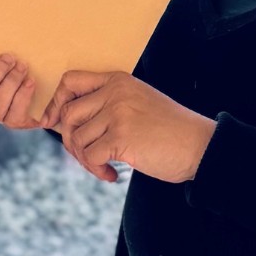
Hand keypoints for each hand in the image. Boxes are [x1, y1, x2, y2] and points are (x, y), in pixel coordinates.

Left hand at [45, 70, 216, 183]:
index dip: (56, 103)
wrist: (200, 145)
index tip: (54, 123)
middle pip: (68, 114)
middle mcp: (114, 92)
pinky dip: (96, 170)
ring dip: (85, 160)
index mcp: (117, 80)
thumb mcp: (137, 102)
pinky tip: (112, 175)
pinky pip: (90, 156)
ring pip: (76, 138)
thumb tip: (65, 123)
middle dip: (70, 140)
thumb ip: (107, 104)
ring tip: (104, 168)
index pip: (70, 81)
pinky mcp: (121, 137)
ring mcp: (117, 113)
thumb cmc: (169, 129)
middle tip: (87, 156)